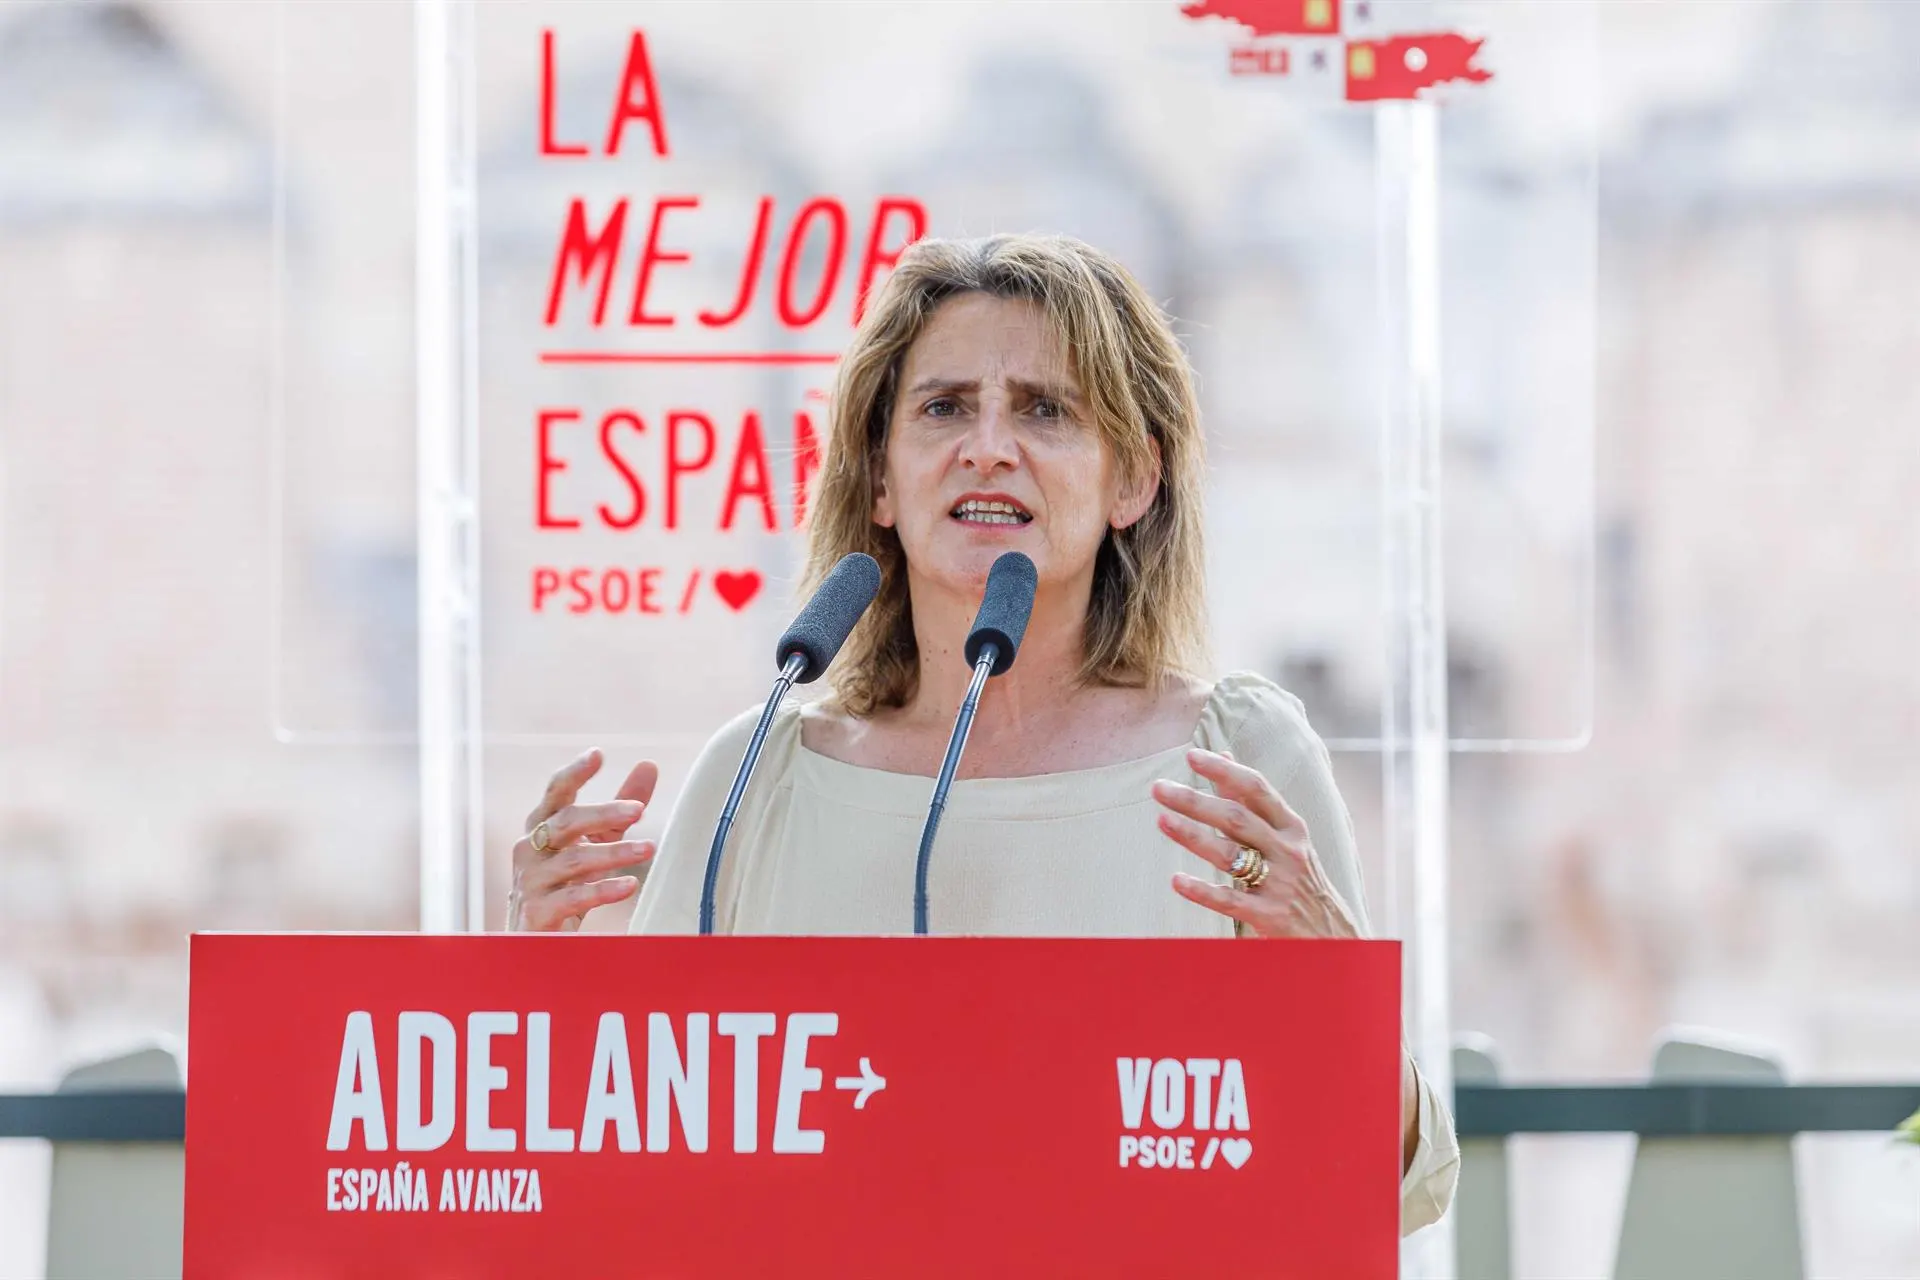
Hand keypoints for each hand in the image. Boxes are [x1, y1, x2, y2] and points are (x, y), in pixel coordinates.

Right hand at [508, 750, 658, 931]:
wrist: (533, 941)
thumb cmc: (564, 883)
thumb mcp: (593, 843)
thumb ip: (618, 809)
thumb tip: (649, 765)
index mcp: (541, 827)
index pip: (555, 793)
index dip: (574, 773)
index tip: (597, 754)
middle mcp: (529, 849)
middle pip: (566, 822)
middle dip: (603, 813)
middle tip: (638, 809)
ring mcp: (529, 881)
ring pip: (573, 860)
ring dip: (614, 853)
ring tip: (649, 848)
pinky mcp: (536, 912)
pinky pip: (572, 897)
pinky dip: (602, 890)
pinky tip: (629, 885)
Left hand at [1151, 748, 1360, 939]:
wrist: (1331, 932)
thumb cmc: (1298, 876)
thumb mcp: (1284, 836)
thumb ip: (1251, 800)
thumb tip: (1223, 756)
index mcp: (1291, 826)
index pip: (1257, 788)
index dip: (1224, 770)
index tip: (1192, 756)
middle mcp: (1287, 850)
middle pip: (1236, 818)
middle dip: (1195, 801)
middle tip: (1159, 789)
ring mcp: (1279, 883)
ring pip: (1229, 854)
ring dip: (1192, 836)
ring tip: (1161, 820)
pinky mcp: (1269, 915)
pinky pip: (1229, 900)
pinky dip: (1202, 890)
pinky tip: (1176, 881)